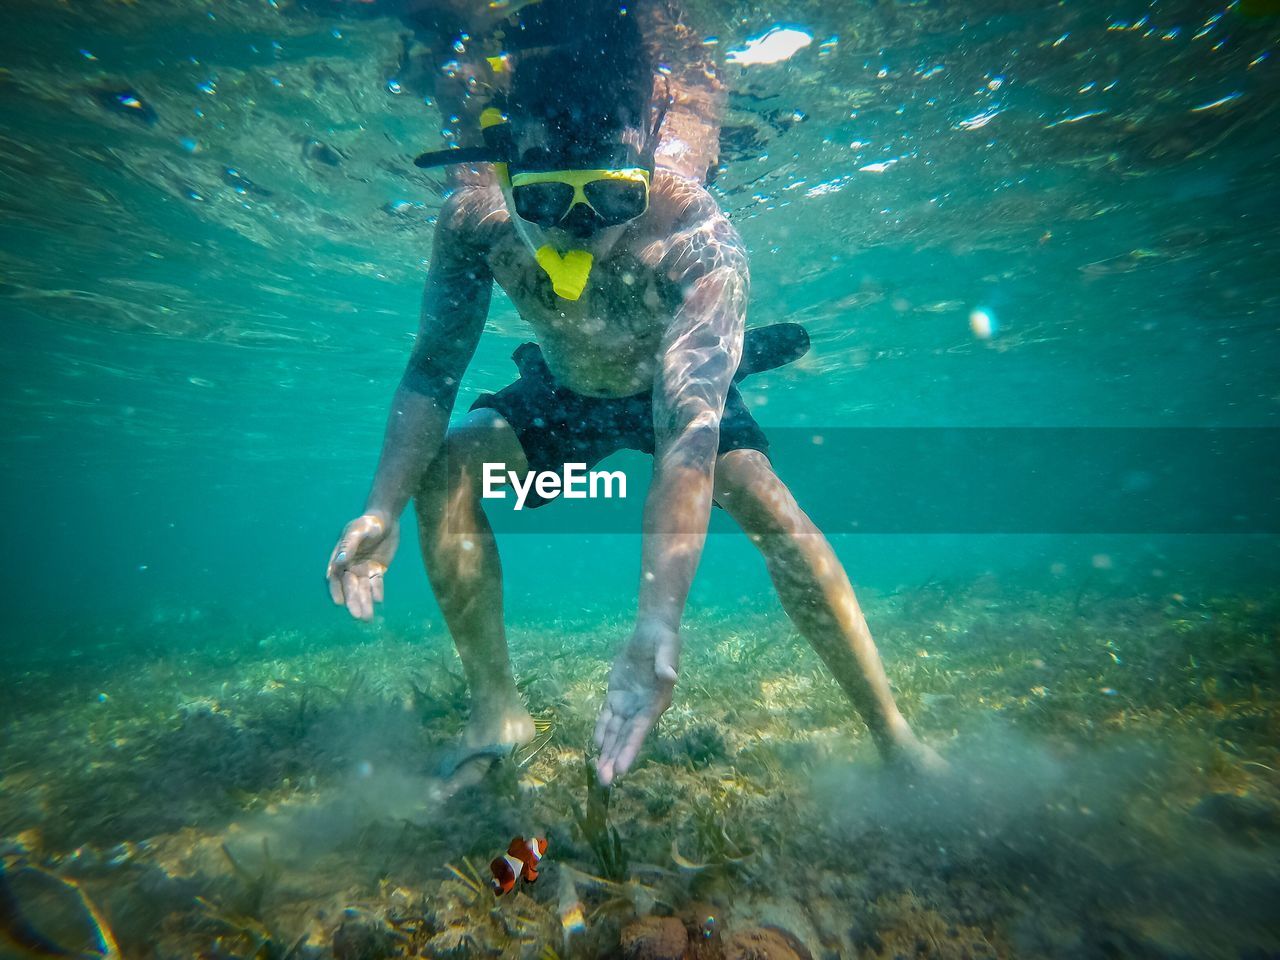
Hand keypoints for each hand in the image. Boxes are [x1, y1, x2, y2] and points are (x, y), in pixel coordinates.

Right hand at [326, 512, 398, 620]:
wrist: (387, 519)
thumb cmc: (368, 522)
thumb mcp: (358, 530)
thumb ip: (349, 545)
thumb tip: (339, 560)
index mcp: (340, 557)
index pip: (335, 577)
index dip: (336, 590)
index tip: (339, 602)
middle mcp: (350, 566)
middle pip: (350, 587)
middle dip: (353, 601)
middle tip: (358, 616)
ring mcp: (363, 569)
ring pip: (363, 589)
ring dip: (365, 602)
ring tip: (368, 617)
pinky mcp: (377, 570)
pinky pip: (376, 584)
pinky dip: (377, 591)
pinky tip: (379, 600)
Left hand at [594, 620, 680, 785]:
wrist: (652, 632)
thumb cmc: (664, 640)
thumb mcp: (667, 647)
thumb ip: (666, 662)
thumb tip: (670, 676)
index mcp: (656, 701)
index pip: (640, 729)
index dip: (630, 749)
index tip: (622, 769)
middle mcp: (642, 708)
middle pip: (626, 737)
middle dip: (615, 758)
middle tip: (605, 781)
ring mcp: (629, 704)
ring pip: (615, 732)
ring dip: (607, 752)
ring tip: (599, 773)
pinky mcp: (617, 696)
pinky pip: (607, 717)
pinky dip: (601, 731)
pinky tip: (596, 746)